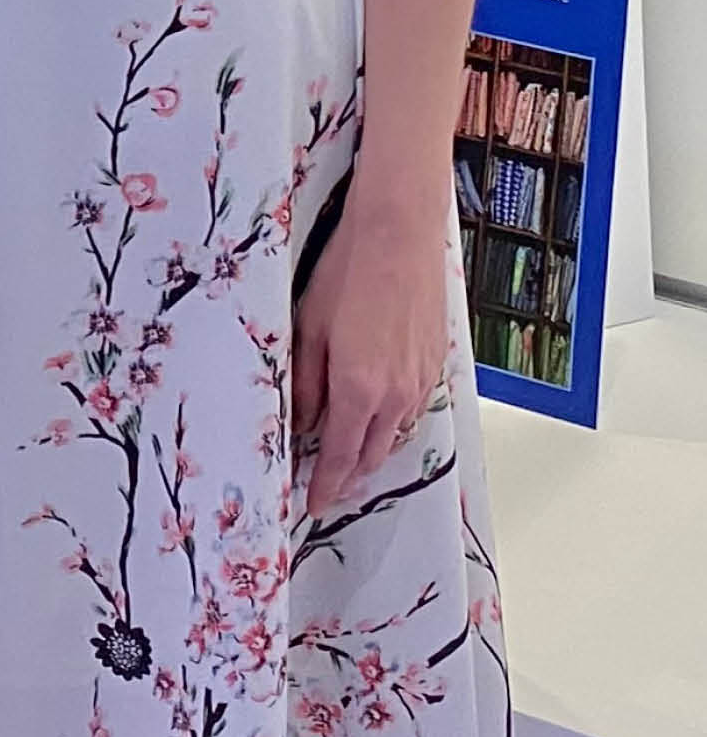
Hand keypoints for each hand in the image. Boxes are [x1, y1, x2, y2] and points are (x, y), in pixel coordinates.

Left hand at [293, 196, 451, 517]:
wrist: (398, 233)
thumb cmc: (348, 271)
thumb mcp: (309, 327)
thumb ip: (305, 383)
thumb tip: (300, 422)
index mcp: (359, 389)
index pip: (341, 458)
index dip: (325, 485)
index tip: (312, 503)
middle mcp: (396, 395)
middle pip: (371, 455)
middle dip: (348, 476)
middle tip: (326, 484)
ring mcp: (421, 381)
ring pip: (395, 436)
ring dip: (372, 451)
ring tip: (349, 456)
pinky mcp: (435, 365)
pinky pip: (413, 410)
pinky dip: (393, 423)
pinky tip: (378, 414)